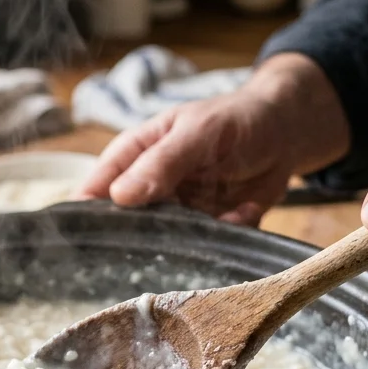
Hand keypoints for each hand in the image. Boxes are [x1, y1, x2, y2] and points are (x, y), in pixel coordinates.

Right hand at [79, 54, 349, 225]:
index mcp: (133, 158)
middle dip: (139, 240)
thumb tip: (118, 197)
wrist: (285, 132)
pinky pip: (207, 248)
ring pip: (165, 244)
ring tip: (213, 219)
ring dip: (188, 242)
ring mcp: (178, 213)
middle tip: (161, 241)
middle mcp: (149, 190)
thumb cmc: (233, 120)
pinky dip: (226, 236)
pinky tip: (244, 212)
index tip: (82, 243)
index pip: (96, 190)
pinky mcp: (208, 231)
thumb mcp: (197, 132)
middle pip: (126, 226)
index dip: (85, 217)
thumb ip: (161, 163)